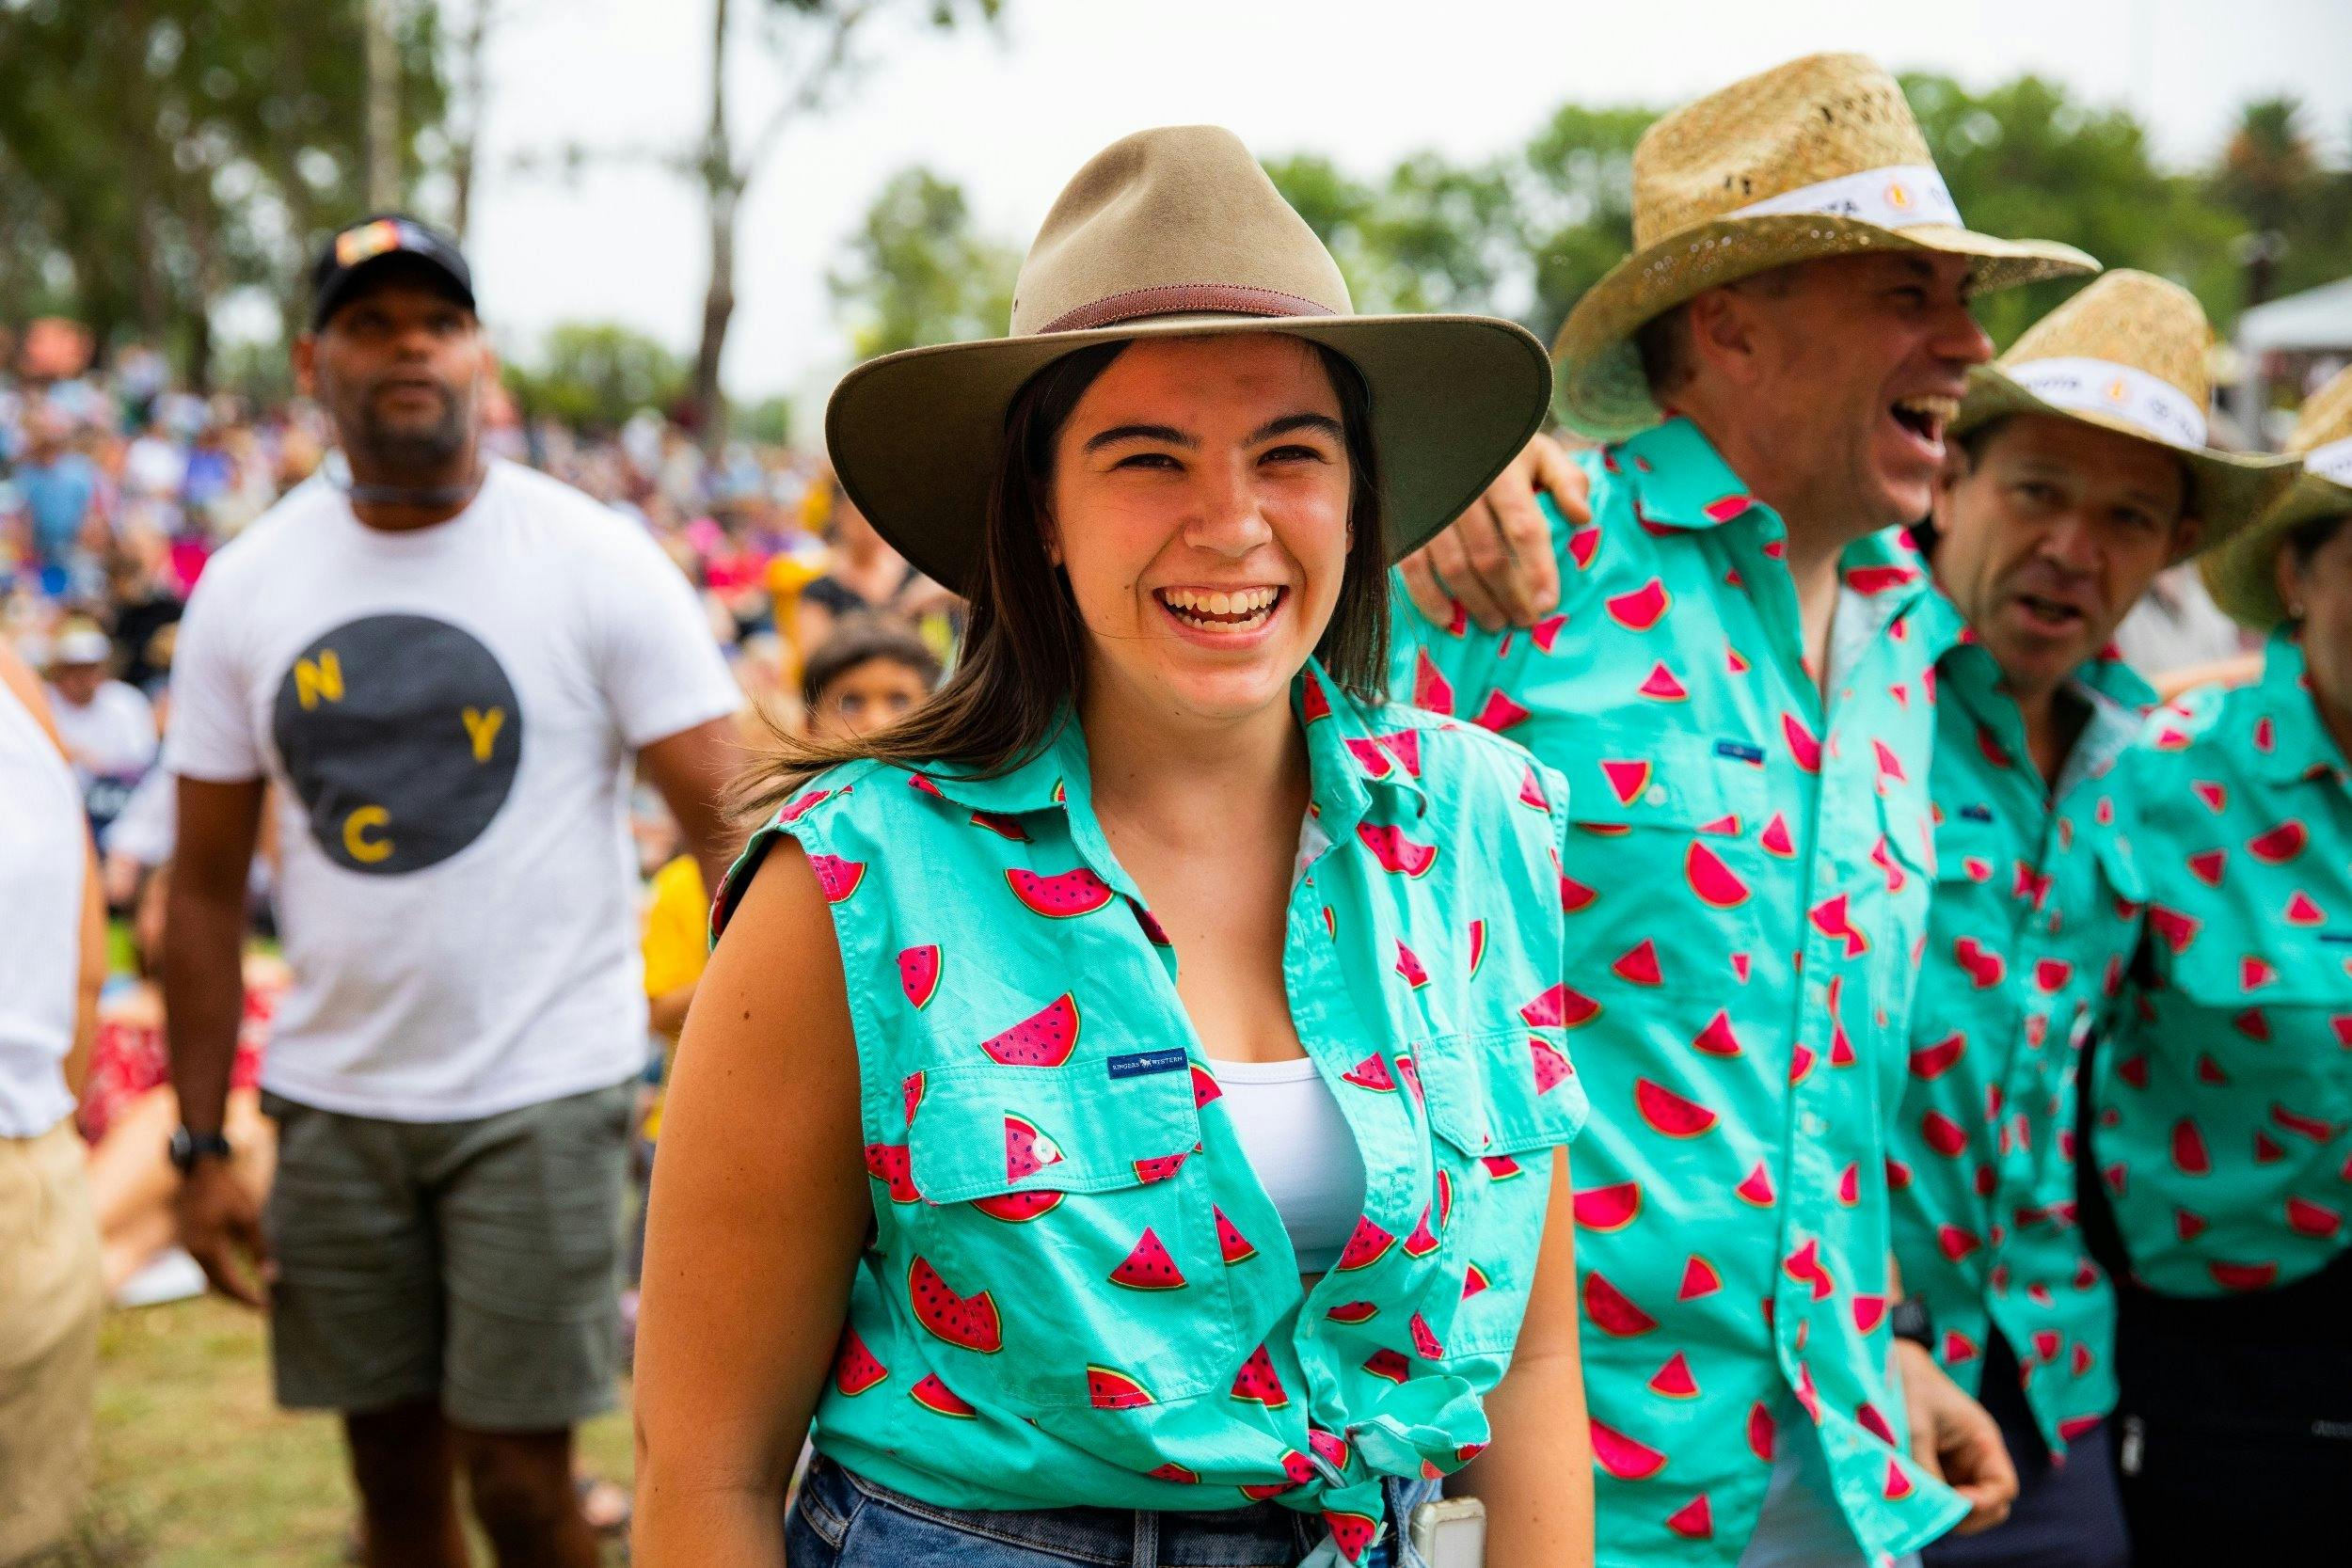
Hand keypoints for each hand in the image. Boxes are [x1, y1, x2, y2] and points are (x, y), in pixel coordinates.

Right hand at [177, 1154, 271, 1308]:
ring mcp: (187, 1249)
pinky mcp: (187, 1243)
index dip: (248, 1298)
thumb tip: (270, 1276)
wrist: (197, 1171)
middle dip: (238, 1299)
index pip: (230, 1284)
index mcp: (208, 1249)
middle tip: (261, 1306)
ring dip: (228, 1289)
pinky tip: (233, 1277)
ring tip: (251, 1295)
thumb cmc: (226, 1191)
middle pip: (217, 1287)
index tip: (266, 1307)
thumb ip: (259, 1248)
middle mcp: (193, 1253)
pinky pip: (203, 1268)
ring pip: (208, 1279)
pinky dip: (218, 1277)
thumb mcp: (249, 1217)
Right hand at [1396, 433, 1590, 632]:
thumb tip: (1582, 518)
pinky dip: (1428, 598)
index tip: (1548, 604)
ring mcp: (1432, 507)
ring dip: (1476, 603)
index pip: (1523, 528)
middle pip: (1489, 556)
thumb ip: (1565, 481)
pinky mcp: (1408, 520)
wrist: (1440, 422)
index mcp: (1502, 472)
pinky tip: (1447, 618)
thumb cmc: (1499, 446)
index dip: (1537, 569)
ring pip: (1454, 568)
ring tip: (1495, 623)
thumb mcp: (1539, 451)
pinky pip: (1413, 566)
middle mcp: (1464, 490)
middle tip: (1526, 621)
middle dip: (1510, 596)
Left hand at [1895, 1339, 2015, 1534]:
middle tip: (1934, 1512)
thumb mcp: (1915, 1428)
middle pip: (1990, 1506)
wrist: (1887, 1361)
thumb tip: (1929, 1509)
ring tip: (1918, 1502)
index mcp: (1982, 1441)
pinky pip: (1943, 1497)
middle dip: (1967, 1516)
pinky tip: (1910, 1495)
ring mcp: (1957, 1465)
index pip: (2003, 1488)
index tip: (1955, 1502)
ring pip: (1965, 1507)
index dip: (1984, 1503)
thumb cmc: (1907, 1386)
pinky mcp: (1936, 1467)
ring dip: (1947, 1512)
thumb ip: (1924, 1469)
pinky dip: (1932, 1502)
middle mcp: (1976, 1457)